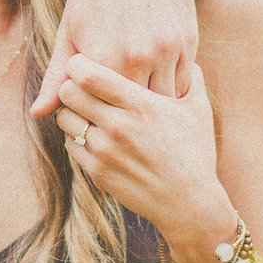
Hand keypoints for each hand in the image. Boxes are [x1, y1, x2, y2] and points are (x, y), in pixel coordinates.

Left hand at [30, 0, 197, 115]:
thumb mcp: (69, 31)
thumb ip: (57, 76)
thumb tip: (38, 113)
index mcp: (103, 58)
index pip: (101, 109)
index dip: (99, 115)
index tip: (97, 115)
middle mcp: (137, 56)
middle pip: (135, 109)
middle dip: (128, 116)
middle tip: (121, 116)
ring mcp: (166, 49)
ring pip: (164, 99)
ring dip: (154, 106)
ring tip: (142, 109)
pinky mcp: (188, 41)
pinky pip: (183, 82)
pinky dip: (173, 89)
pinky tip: (161, 88)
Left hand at [54, 57, 237, 262]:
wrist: (189, 203)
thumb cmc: (195, 153)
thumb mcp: (198, 110)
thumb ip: (191, 79)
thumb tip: (187, 59)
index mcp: (141, 104)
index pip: (90, 74)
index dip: (79, 64)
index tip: (84, 64)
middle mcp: (118, 126)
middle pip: (69, 92)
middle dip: (72, 85)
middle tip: (82, 86)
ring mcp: (105, 151)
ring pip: (64, 118)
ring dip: (71, 111)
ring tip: (88, 111)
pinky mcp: (97, 172)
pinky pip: (70, 143)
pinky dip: (77, 136)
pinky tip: (94, 135)